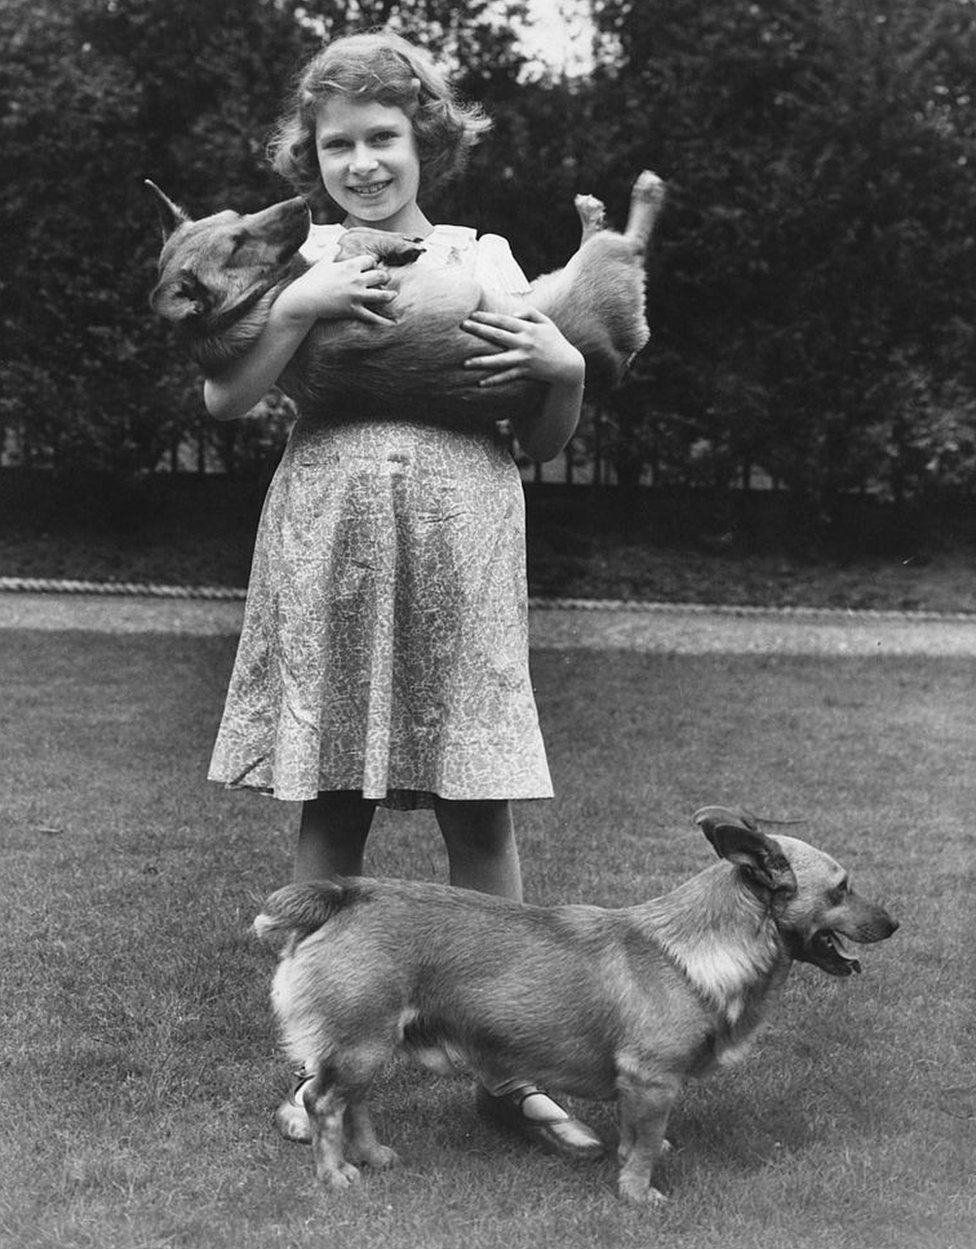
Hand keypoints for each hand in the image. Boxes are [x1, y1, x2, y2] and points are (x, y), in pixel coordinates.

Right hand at [277, 255, 395, 326]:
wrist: (306, 299)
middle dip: (384, 277)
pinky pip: (371, 316)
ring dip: (389, 295)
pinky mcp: (354, 310)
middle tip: (385, 279)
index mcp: (350, 266)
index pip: (370, 260)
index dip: (372, 263)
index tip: (371, 266)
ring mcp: (357, 295)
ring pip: (381, 295)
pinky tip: (391, 323)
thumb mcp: (322, 262)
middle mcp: (357, 280)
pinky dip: (381, 321)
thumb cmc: (313, 280)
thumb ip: (331, 253)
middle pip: (380, 275)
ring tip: (393, 295)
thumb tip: (337, 245)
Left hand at [460, 307, 584, 388]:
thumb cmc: (555, 341)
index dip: (487, 317)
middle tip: (462, 326)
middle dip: (479, 330)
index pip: (503, 320)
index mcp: (527, 328)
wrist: (568, 365)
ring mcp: (524, 358)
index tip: (472, 314)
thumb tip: (512, 313)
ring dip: (481, 362)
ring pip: (499, 360)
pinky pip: (506, 377)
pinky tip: (480, 383)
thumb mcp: (546, 322)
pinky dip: (494, 380)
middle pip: (497, 335)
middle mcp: (524, 342)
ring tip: (465, 363)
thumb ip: (530, 312)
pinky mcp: (525, 372)